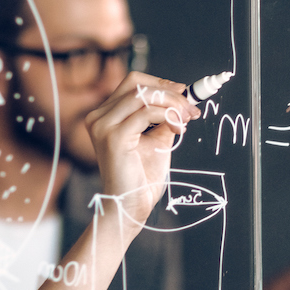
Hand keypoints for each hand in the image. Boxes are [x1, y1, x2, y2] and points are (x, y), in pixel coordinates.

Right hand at [85, 72, 199, 231]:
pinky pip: (146, 113)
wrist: (132, 206)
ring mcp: (103, 126)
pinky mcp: (113, 137)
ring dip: (172, 104)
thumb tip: (182, 98)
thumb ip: (163, 117)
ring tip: (186, 119)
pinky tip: (178, 129)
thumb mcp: (156, 138)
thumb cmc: (142, 177)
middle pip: (137, 84)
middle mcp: (98, 117)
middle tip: (190, 108)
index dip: (161, 84)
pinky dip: (167, 116)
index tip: (185, 94)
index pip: (133, 83)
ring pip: (142, 95)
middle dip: (169, 92)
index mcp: (105, 115)